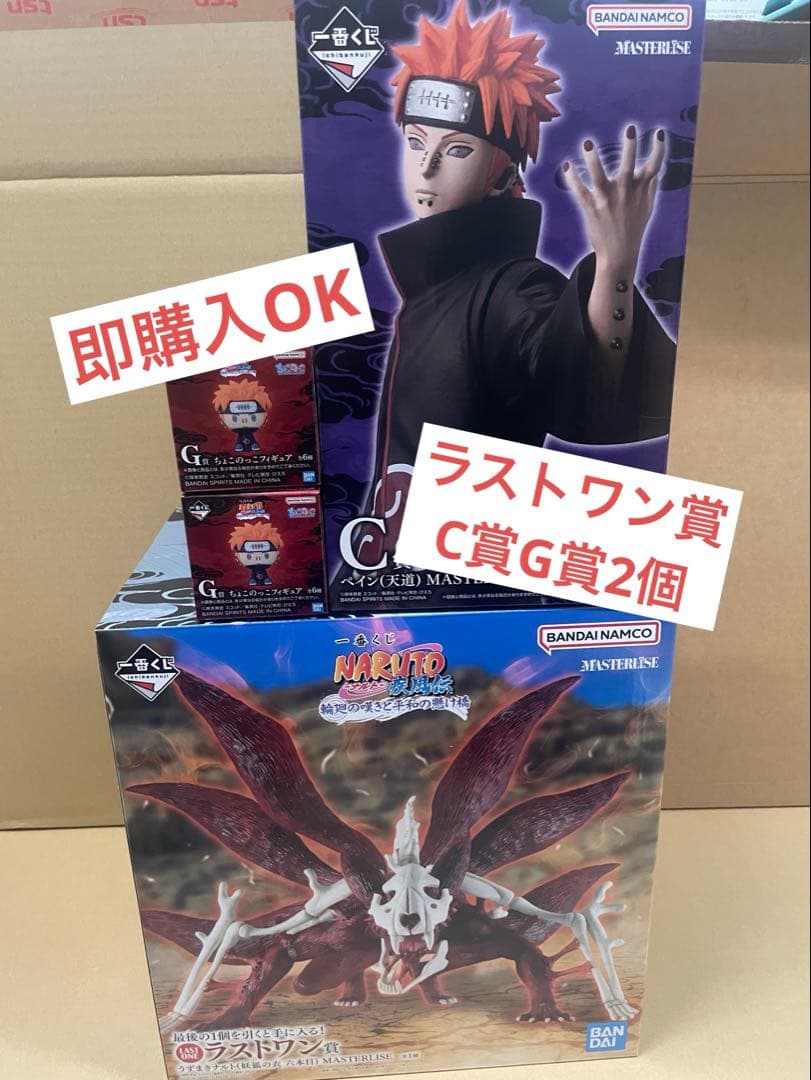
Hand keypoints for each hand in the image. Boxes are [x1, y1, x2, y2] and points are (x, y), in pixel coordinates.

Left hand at [563, 126, 665, 271]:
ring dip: (592, 159)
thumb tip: (655, 171)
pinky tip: (567, 166)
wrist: (619, 254)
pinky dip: (572, 178)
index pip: (654, 166)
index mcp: (641, 190)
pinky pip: (579, 190)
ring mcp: (607, 199)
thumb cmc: (634, 229)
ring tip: (586, 144)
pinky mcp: (591, 208)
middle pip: (628, 165)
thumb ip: (650, 187)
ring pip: (598, 175)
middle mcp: (625, 192)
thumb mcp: (647, 208)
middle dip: (630, 147)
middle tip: (630, 128)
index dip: (659, 149)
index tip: (659, 133)